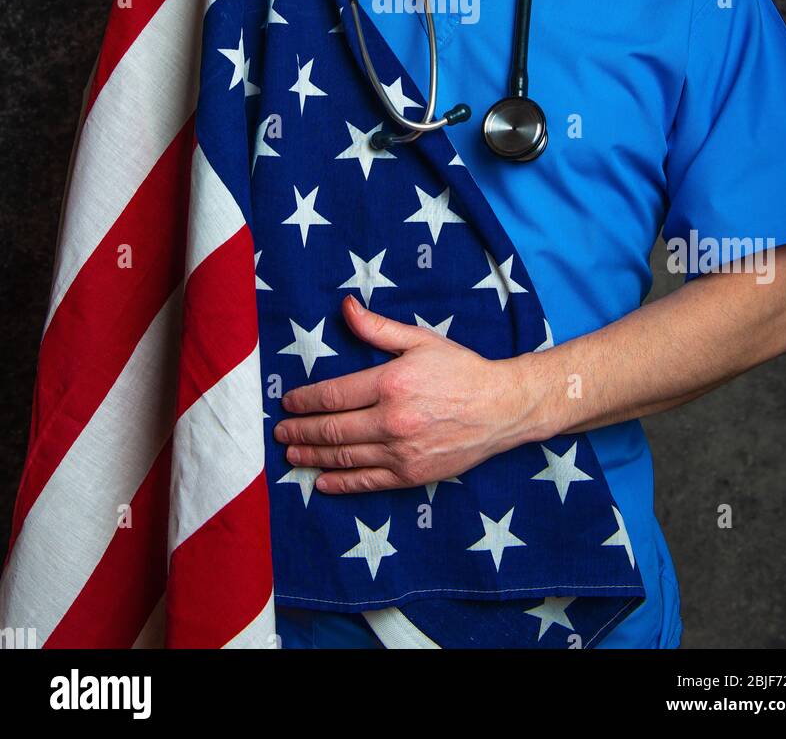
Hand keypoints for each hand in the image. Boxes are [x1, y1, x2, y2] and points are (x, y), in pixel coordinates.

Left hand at [273, 294, 534, 492]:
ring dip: (312, 457)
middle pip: (332, 430)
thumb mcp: (420, 340)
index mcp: (391, 383)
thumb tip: (345, 307)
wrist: (500, 408)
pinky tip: (322, 481)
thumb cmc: (460, 369)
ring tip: (292, 454)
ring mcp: (401, 452)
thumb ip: (378, 328)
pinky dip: (341, 483)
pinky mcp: (412, 475)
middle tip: (280, 431)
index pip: (333, 395)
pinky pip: (367, 482)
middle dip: (300, 431)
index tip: (288, 403)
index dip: (305, 401)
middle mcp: (392, 421)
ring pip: (344, 457)